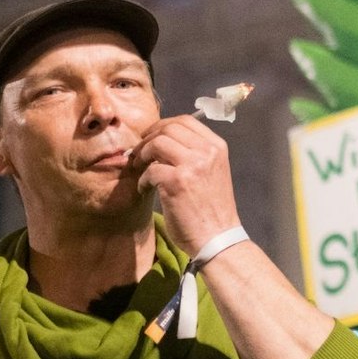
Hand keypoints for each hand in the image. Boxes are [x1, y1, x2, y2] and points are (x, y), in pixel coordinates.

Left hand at [129, 115, 241, 256]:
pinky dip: (142, 179)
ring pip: (157, 143)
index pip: (186, 120)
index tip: (151, 138)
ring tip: (140, 169)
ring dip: (143, 155)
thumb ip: (195, 154)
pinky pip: (150, 169)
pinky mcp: (177, 182)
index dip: (163, 125)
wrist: (217, 237)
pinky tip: (145, 189)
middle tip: (140, 154)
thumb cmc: (212, 208)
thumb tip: (163, 140)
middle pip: (169, 128)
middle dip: (149, 138)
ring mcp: (193, 165)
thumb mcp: (212, 172)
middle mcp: (207, 151)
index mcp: (217, 147)